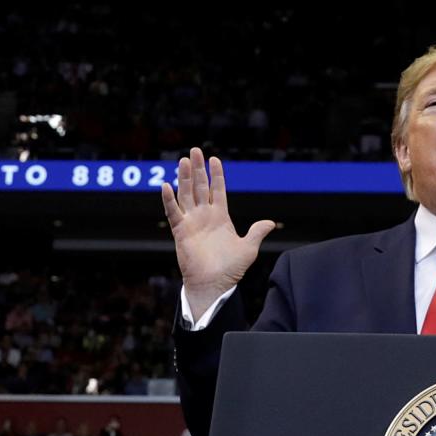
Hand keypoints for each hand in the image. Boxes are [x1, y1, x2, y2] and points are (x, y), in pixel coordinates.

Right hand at [161, 147, 274, 320]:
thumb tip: (270, 223)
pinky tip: (166, 186)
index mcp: (221, 217)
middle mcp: (205, 216)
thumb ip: (257, 232)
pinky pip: (173, 212)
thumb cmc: (231, 269)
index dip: (216, 175)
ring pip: (186, 194)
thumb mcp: (249, 248)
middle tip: (194, 150)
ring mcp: (192, 222)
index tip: (215, 159)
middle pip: (200, 187)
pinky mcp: (180, 231)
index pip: (217, 190)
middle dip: (198, 169)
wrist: (214, 284)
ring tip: (183, 161)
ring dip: (184, 178)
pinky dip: (168, 200)